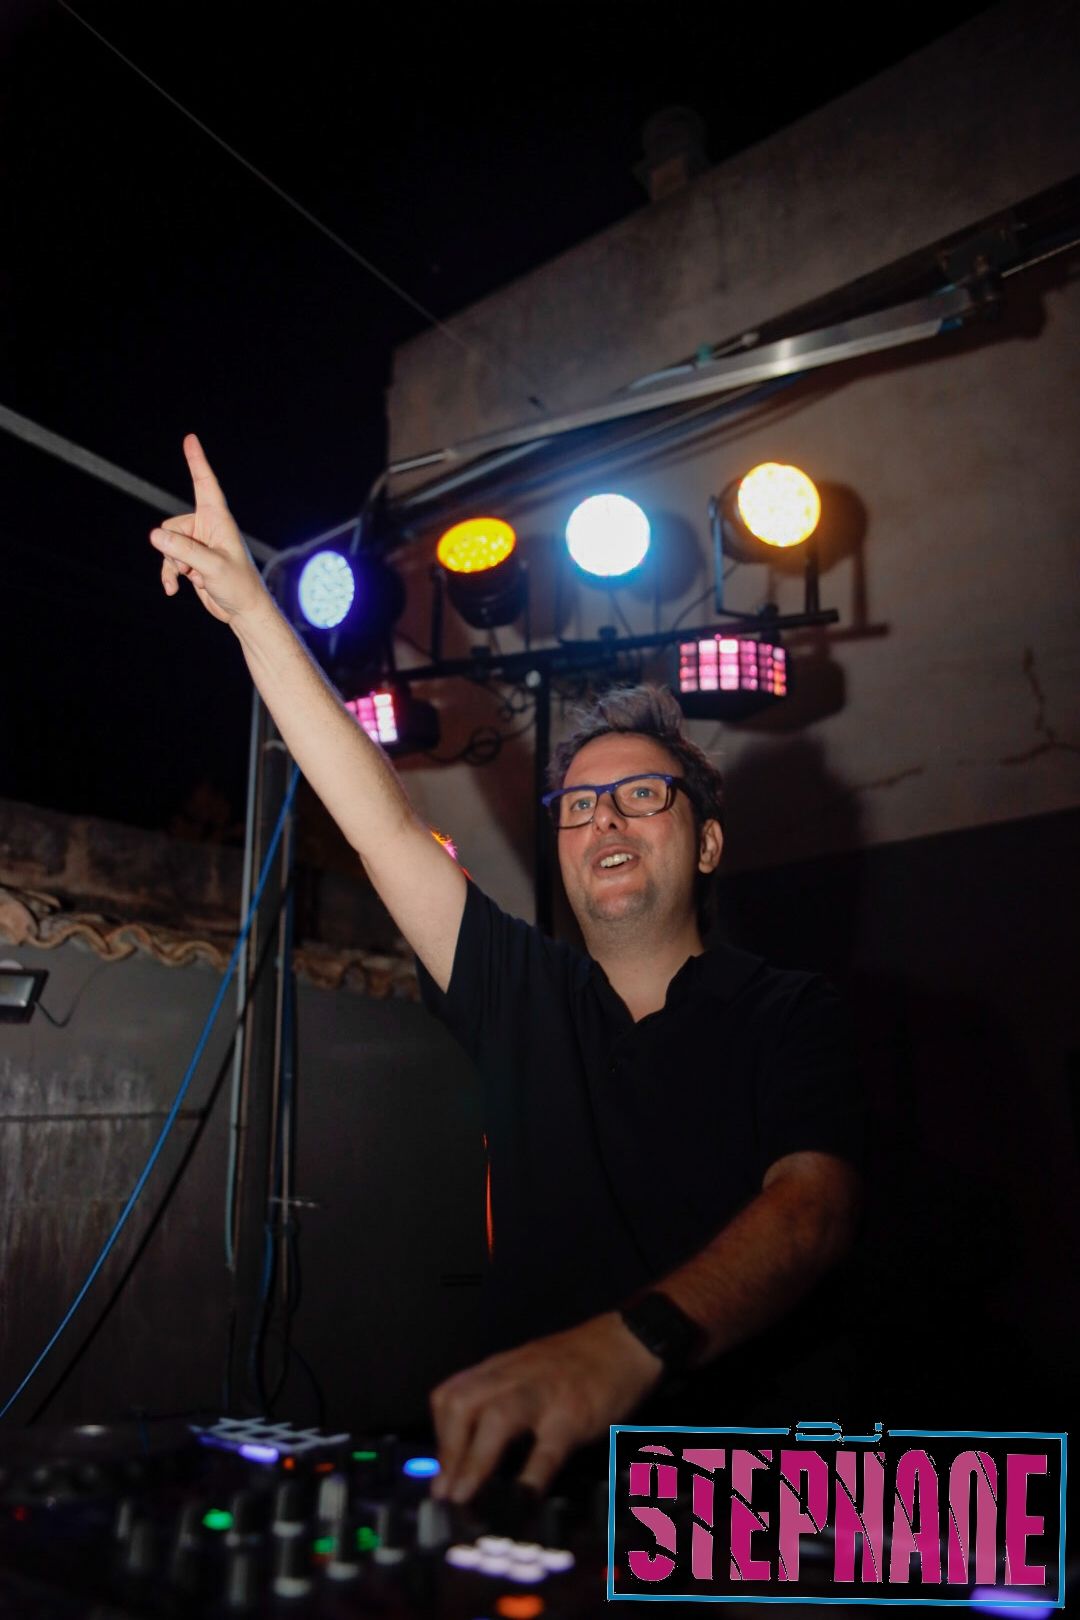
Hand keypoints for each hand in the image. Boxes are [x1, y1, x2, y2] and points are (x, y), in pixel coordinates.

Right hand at [149, 434, 268, 624]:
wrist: (243, 611)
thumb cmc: (238, 586)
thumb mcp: (211, 567)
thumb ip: (183, 550)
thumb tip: (155, 535)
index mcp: (218, 519)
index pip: (205, 484)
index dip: (197, 461)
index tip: (191, 439)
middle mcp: (207, 527)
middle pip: (172, 526)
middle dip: (174, 548)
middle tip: (193, 568)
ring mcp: (198, 544)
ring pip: (166, 544)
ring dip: (172, 564)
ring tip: (189, 579)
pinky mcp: (192, 561)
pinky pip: (168, 560)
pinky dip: (168, 574)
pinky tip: (172, 590)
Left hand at [429, 1312, 662, 1502]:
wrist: (625, 1341)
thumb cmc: (575, 1361)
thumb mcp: (527, 1368)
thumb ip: (499, 1396)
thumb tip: (470, 1447)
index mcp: (500, 1370)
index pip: (449, 1394)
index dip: (439, 1436)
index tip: (439, 1473)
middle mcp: (514, 1377)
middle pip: (461, 1403)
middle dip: (448, 1451)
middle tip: (445, 1493)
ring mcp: (544, 1394)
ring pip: (496, 1418)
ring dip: (475, 1461)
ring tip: (465, 1497)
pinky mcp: (573, 1414)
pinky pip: (547, 1447)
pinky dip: (531, 1476)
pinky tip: (522, 1501)